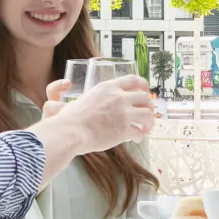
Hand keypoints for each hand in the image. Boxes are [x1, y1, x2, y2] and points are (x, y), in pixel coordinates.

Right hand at [34, 75, 153, 152]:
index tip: (146, 92)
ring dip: (149, 122)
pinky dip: (140, 136)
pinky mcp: (124, 130)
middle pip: (145, 98)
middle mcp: (119, 98)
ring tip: (144, 128)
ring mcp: (123, 113)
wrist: (69, 132)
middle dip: (149, 106)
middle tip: (146, 113)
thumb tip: (103, 104)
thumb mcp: (86, 98)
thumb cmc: (70, 118)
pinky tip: (136, 139)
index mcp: (108, 88)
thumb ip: (100, 98)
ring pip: (148, 114)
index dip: (144, 86)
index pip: (133, 80)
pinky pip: (139, 132)